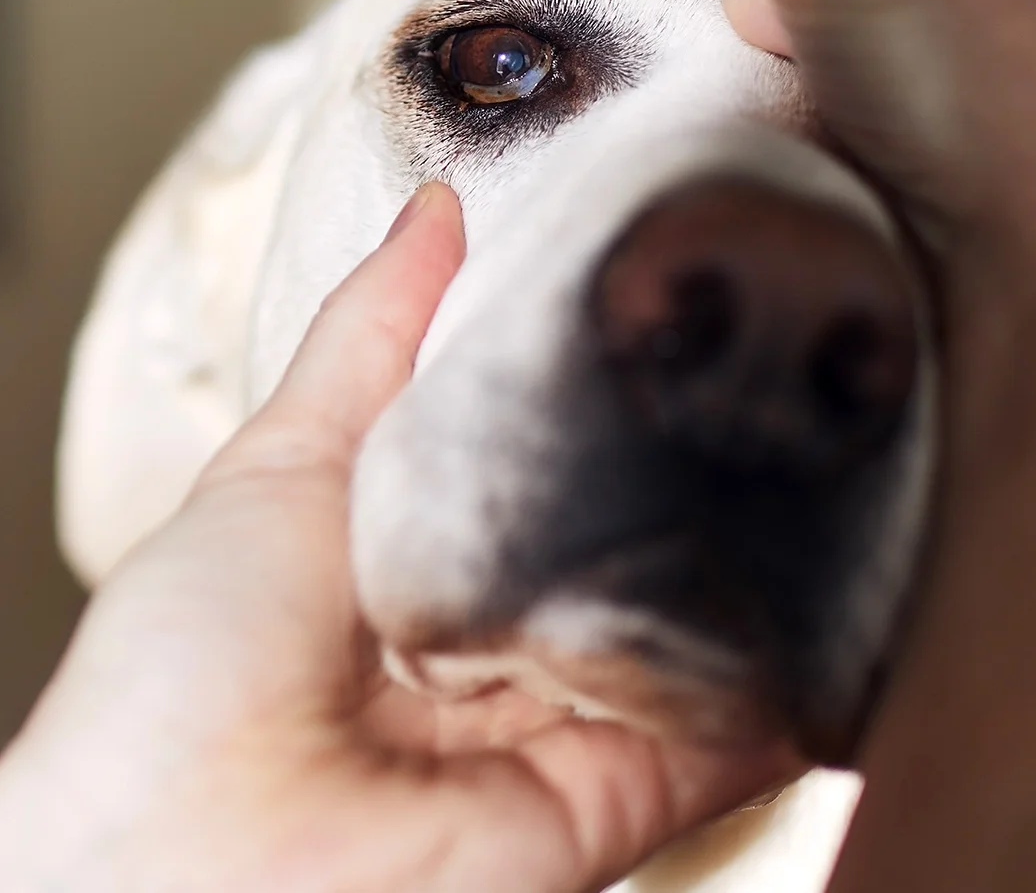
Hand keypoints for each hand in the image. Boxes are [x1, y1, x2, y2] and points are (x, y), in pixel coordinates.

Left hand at [0, 184, 794, 892]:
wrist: (187, 856)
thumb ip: (369, 340)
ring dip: (761, 556)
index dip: (601, 374)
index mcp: (410, 554)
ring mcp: (556, 723)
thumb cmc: (186, 666)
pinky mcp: (613, 804)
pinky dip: (791, 682)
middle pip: (625, 532)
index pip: (538, 448)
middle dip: (696, 455)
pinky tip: (849, 590)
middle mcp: (492, 640)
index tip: (683, 280)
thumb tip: (438, 208)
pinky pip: (728, 736)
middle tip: (777, 352)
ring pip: (692, 626)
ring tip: (839, 441)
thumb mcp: (279, 461)